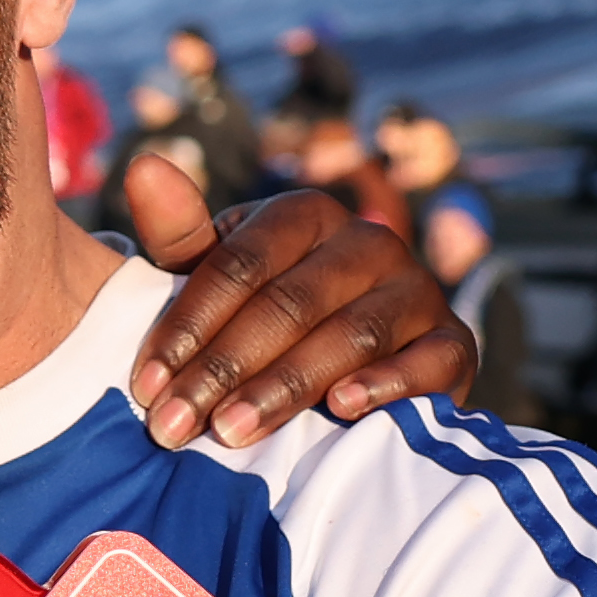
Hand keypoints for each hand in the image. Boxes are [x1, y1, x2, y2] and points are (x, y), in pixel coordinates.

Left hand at [118, 168, 474, 449]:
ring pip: (349, 336)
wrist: (359, 360)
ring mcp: (417, 291)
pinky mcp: (454, 344)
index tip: (145, 383)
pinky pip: (426, 362)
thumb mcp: (218, 276)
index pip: (240, 264)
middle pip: (289, 304)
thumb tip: (143, 165)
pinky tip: (340, 409)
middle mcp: (368, 241)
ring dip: (285, 386)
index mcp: (306, 214)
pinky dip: (385, 384)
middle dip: (223, 368)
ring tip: (231, 431)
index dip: (189, 323)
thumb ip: (181, 235)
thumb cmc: (267, 313)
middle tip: (172, 425)